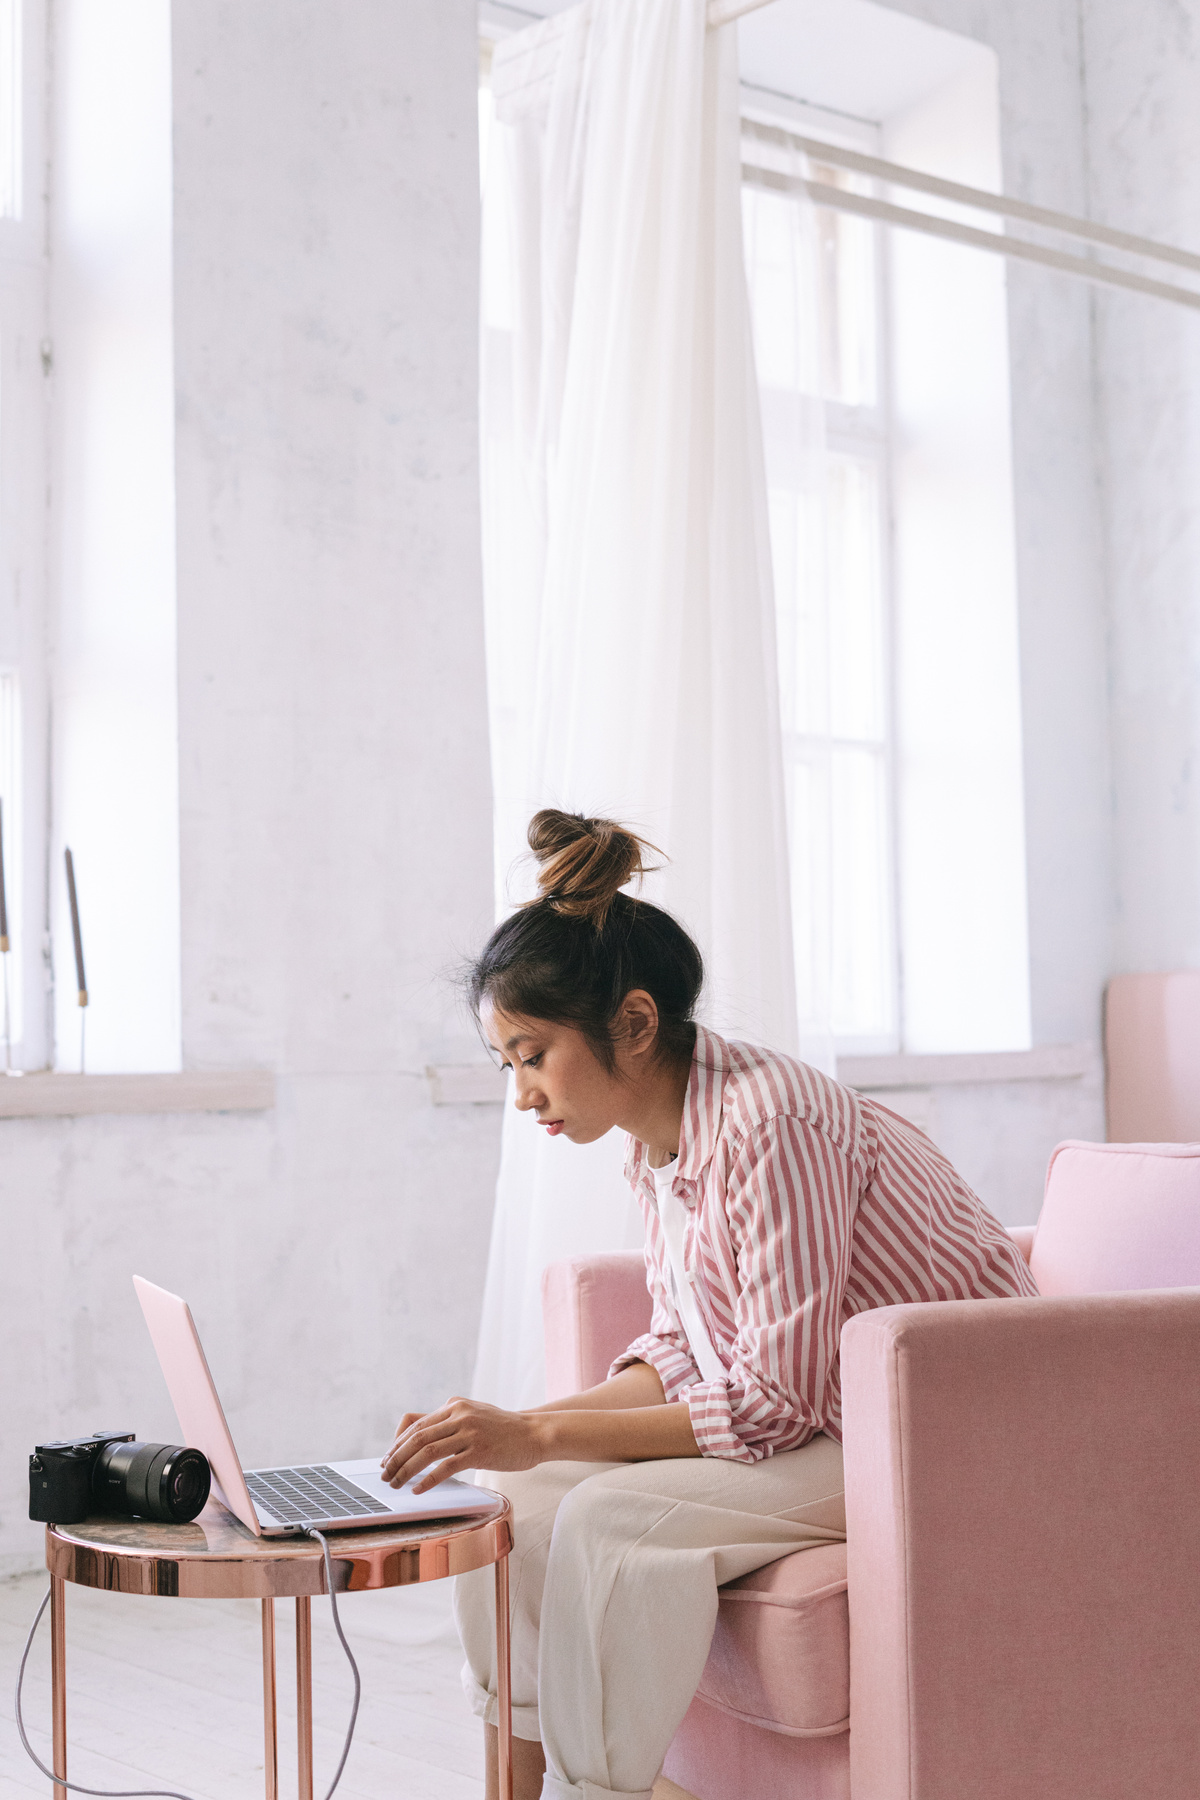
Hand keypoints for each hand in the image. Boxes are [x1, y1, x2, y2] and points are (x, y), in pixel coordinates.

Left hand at [381, 1397, 545, 1493]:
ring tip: (396, 1483)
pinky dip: (428, 1479)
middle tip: (385, 1474)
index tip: (387, 1459)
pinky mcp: (479, 1450)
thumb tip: (419, 1434)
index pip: (416, 1424)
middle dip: (396, 1458)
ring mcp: (470, 1432)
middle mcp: (460, 1414)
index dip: (397, 1443)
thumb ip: (449, 1421)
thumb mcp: (473, 1415)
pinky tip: (419, 1489)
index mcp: (455, 1405)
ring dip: (406, 1470)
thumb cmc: (503, 1429)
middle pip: (417, 1437)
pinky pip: (447, 1466)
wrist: (535, 1433)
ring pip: (427, 1451)